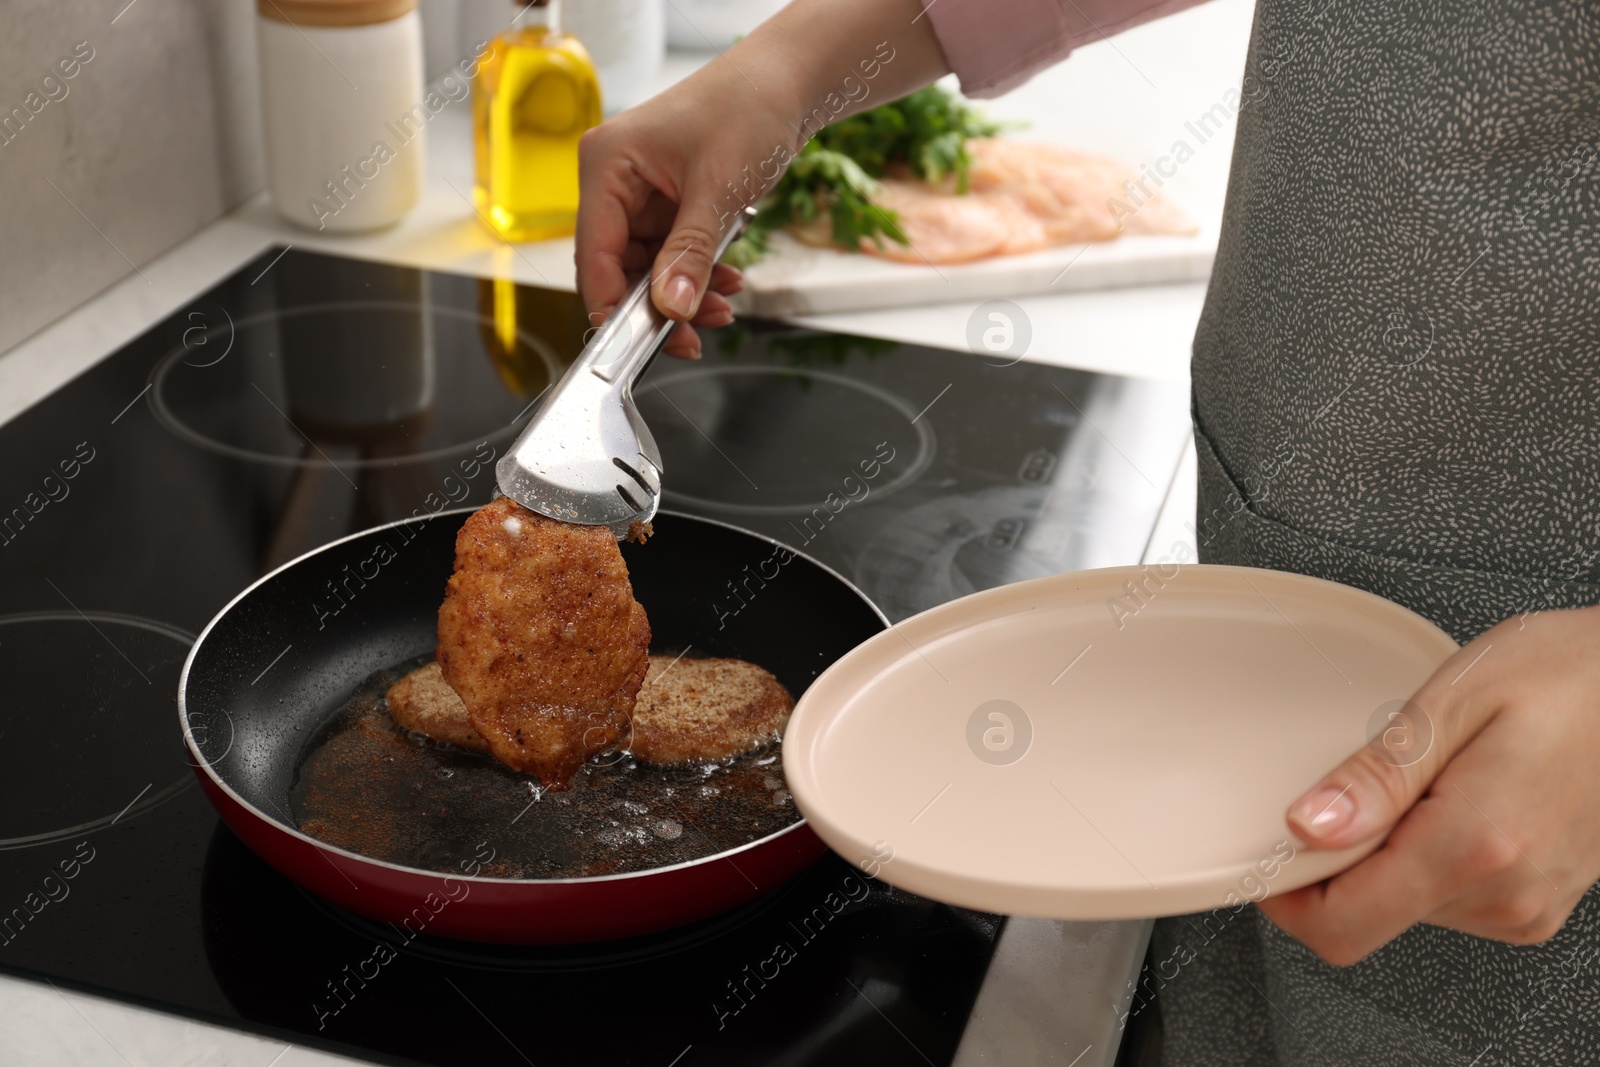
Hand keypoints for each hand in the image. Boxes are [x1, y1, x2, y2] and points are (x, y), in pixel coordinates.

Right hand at [575, 60, 771, 358]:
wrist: (789, 83)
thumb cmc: (748, 108)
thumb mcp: (718, 190)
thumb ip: (690, 254)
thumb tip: (670, 308)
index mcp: (606, 165)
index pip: (594, 251)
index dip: (611, 303)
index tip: (634, 343)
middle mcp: (615, 180)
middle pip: (618, 267)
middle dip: (658, 304)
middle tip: (692, 338)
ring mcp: (642, 193)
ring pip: (649, 268)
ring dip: (684, 293)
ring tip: (722, 307)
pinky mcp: (669, 203)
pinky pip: (673, 254)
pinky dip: (697, 273)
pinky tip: (726, 281)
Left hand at [1258, 604, 1599, 965]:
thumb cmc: (1572, 675)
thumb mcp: (1454, 701)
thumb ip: (1375, 776)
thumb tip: (1307, 827)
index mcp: (1474, 845)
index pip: (1341, 926)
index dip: (1287, 894)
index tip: (1271, 847)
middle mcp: (1505, 893)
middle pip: (1367, 913)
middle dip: (1341, 855)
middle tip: (1368, 781)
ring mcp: (1526, 906)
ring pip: (1404, 904)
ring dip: (1389, 849)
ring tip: (1431, 779)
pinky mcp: (1537, 902)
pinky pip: (1447, 895)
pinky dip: (1427, 853)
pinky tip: (1455, 797)